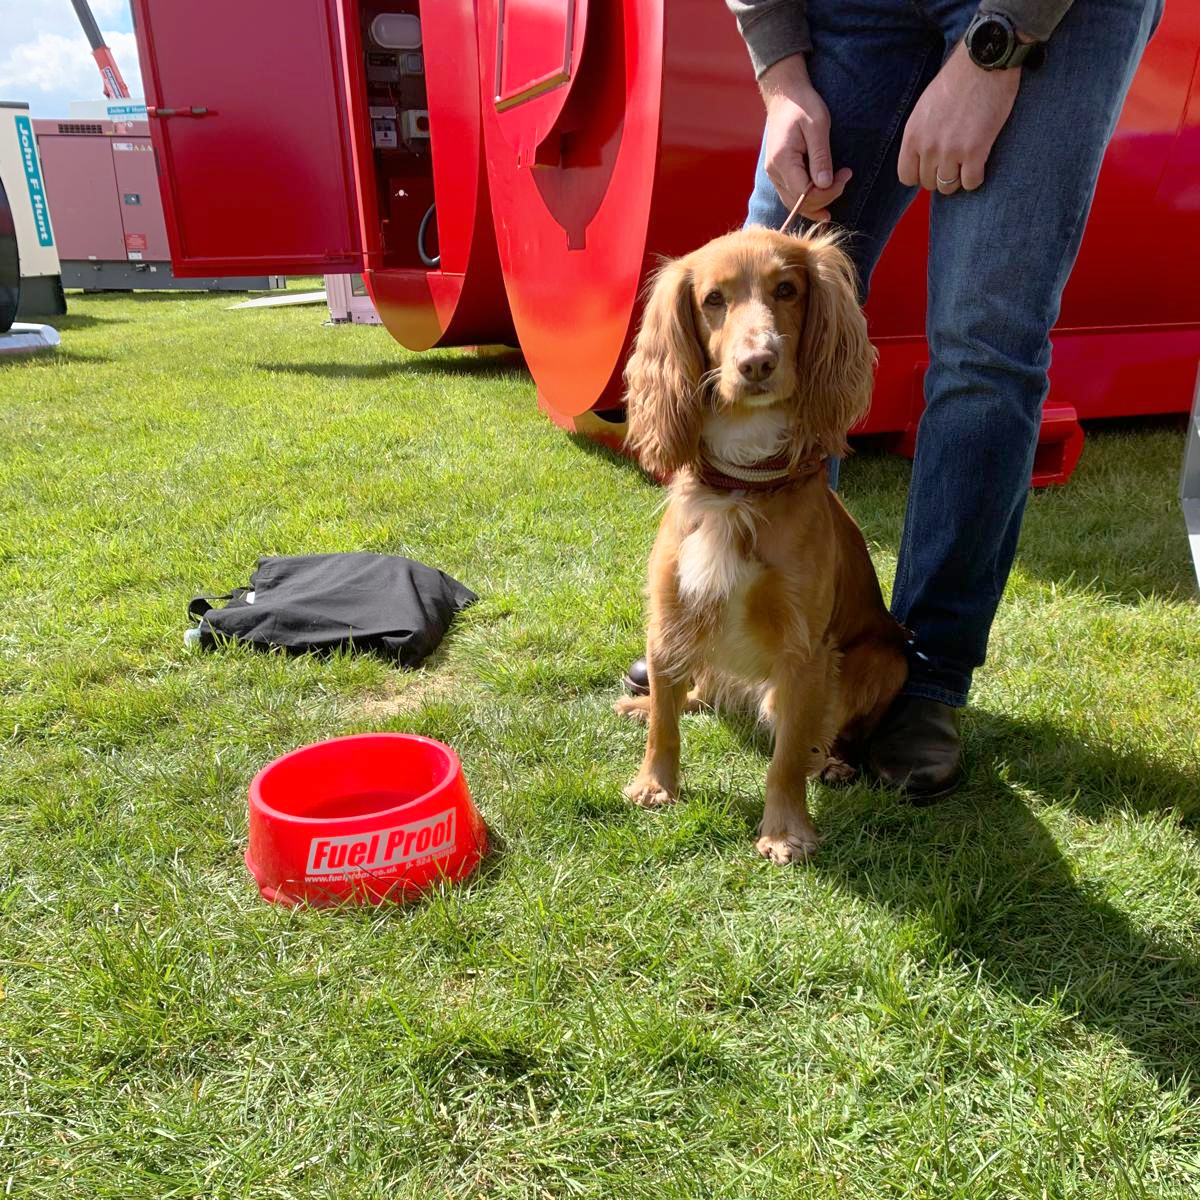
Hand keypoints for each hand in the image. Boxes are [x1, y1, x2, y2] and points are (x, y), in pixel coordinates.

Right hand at [759, 54, 852, 222]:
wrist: (785, 96)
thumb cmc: (803, 106)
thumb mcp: (817, 126)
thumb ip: (820, 157)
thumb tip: (825, 184)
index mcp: (783, 160)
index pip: (804, 193)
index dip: (827, 192)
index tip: (846, 174)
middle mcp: (775, 172)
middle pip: (800, 201)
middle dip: (826, 196)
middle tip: (845, 177)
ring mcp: (774, 175)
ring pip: (795, 204)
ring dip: (818, 203)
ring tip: (838, 189)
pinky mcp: (778, 175)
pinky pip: (792, 197)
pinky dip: (808, 203)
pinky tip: (822, 206)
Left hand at [898, 41, 1020, 193]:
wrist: (983, 61)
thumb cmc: (957, 79)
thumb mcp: (925, 107)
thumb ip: (921, 134)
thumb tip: (922, 158)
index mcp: (913, 135)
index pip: (907, 176)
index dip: (921, 174)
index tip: (933, 166)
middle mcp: (928, 146)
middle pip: (928, 183)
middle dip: (941, 175)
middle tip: (955, 160)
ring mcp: (951, 150)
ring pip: (948, 186)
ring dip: (958, 178)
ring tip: (967, 162)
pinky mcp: (975, 150)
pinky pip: (971, 182)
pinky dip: (976, 178)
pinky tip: (980, 163)